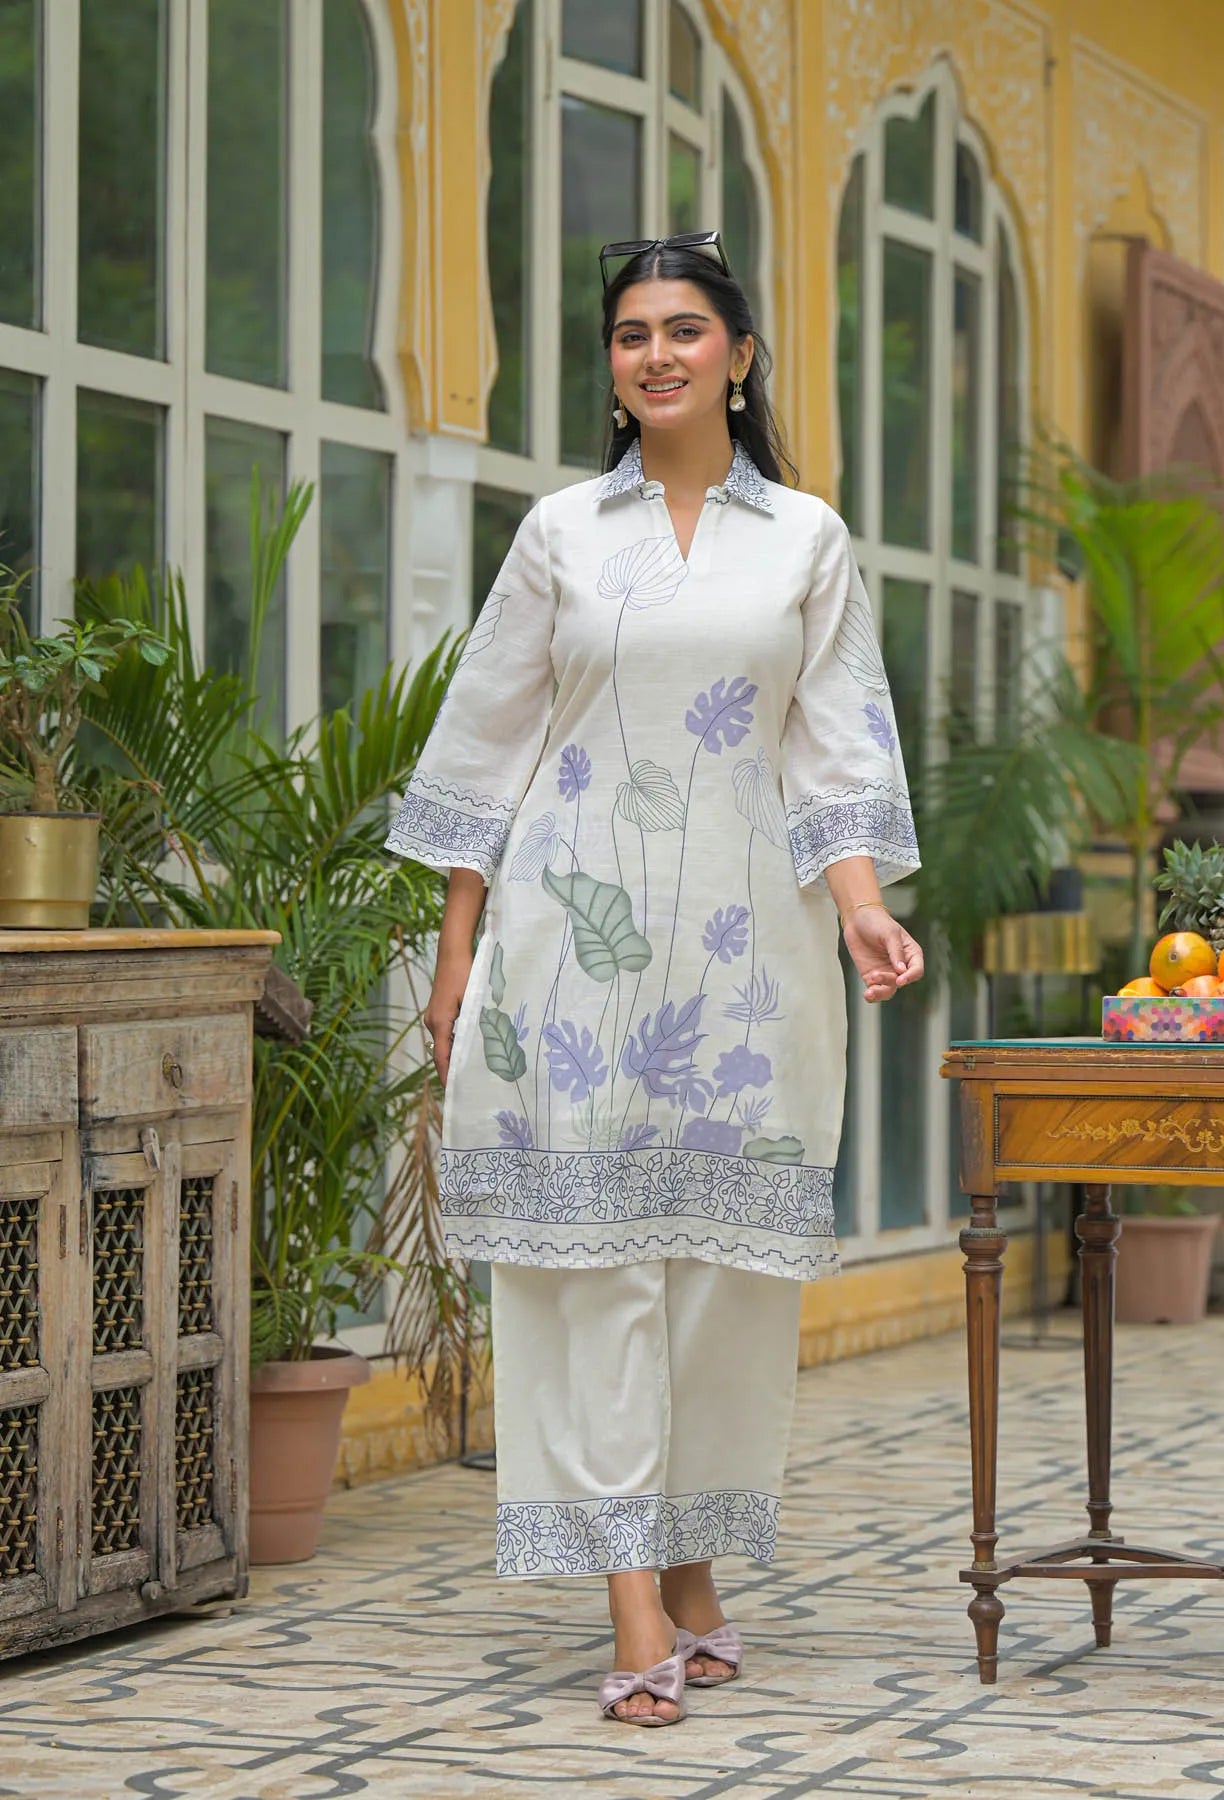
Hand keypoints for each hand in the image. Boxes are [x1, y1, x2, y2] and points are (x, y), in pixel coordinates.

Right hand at [424, 948, 472, 1086]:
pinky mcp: (438, 1009)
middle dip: (452, 1068)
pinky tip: (466, 1047)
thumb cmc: (465, 972)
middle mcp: (432, 1020)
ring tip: (468, 1071)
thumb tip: (479, 1044)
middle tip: (466, 1086)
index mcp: (440, 1021)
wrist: (454, 951)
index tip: (453, 1090)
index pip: (442, 1055)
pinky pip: (444, 1032)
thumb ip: (475, 1021)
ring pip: (443, 1042)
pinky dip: (453, 1043)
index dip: (448, 1074)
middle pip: (441, 1052)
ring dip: (454, 1055)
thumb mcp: (473, 998)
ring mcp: (433, 1015)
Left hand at [842, 905, 923, 1002]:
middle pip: (901, 982)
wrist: (857, 918)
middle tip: (876, 974)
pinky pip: (875, 990)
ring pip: (888, 990)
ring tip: (869, 991)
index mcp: (911, 954)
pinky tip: (867, 994)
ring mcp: (886, 972)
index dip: (910, 977)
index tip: (900, 979)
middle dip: (889, 981)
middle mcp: (900, 966)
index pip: (916, 970)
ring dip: (880, 993)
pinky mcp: (872, 976)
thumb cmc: (877, 922)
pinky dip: (872, 995)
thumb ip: (896, 951)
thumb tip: (901, 970)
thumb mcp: (889, 933)